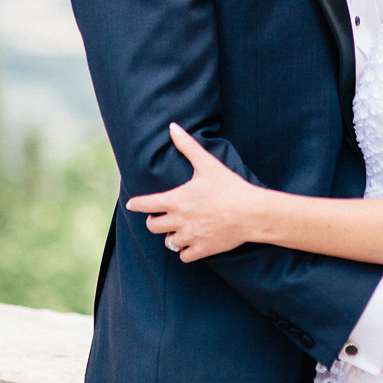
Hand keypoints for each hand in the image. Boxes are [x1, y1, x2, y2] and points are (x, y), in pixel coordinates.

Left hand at [126, 123, 257, 260]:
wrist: (251, 212)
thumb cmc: (229, 186)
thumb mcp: (207, 164)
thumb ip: (187, 146)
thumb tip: (173, 127)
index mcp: (176, 200)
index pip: (146, 205)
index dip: (137, 204)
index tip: (132, 205)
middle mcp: (178, 220)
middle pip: (152, 226)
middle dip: (155, 220)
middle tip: (162, 216)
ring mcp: (189, 237)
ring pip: (168, 242)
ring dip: (172, 235)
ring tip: (181, 228)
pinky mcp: (201, 249)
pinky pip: (183, 255)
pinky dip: (185, 250)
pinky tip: (192, 241)